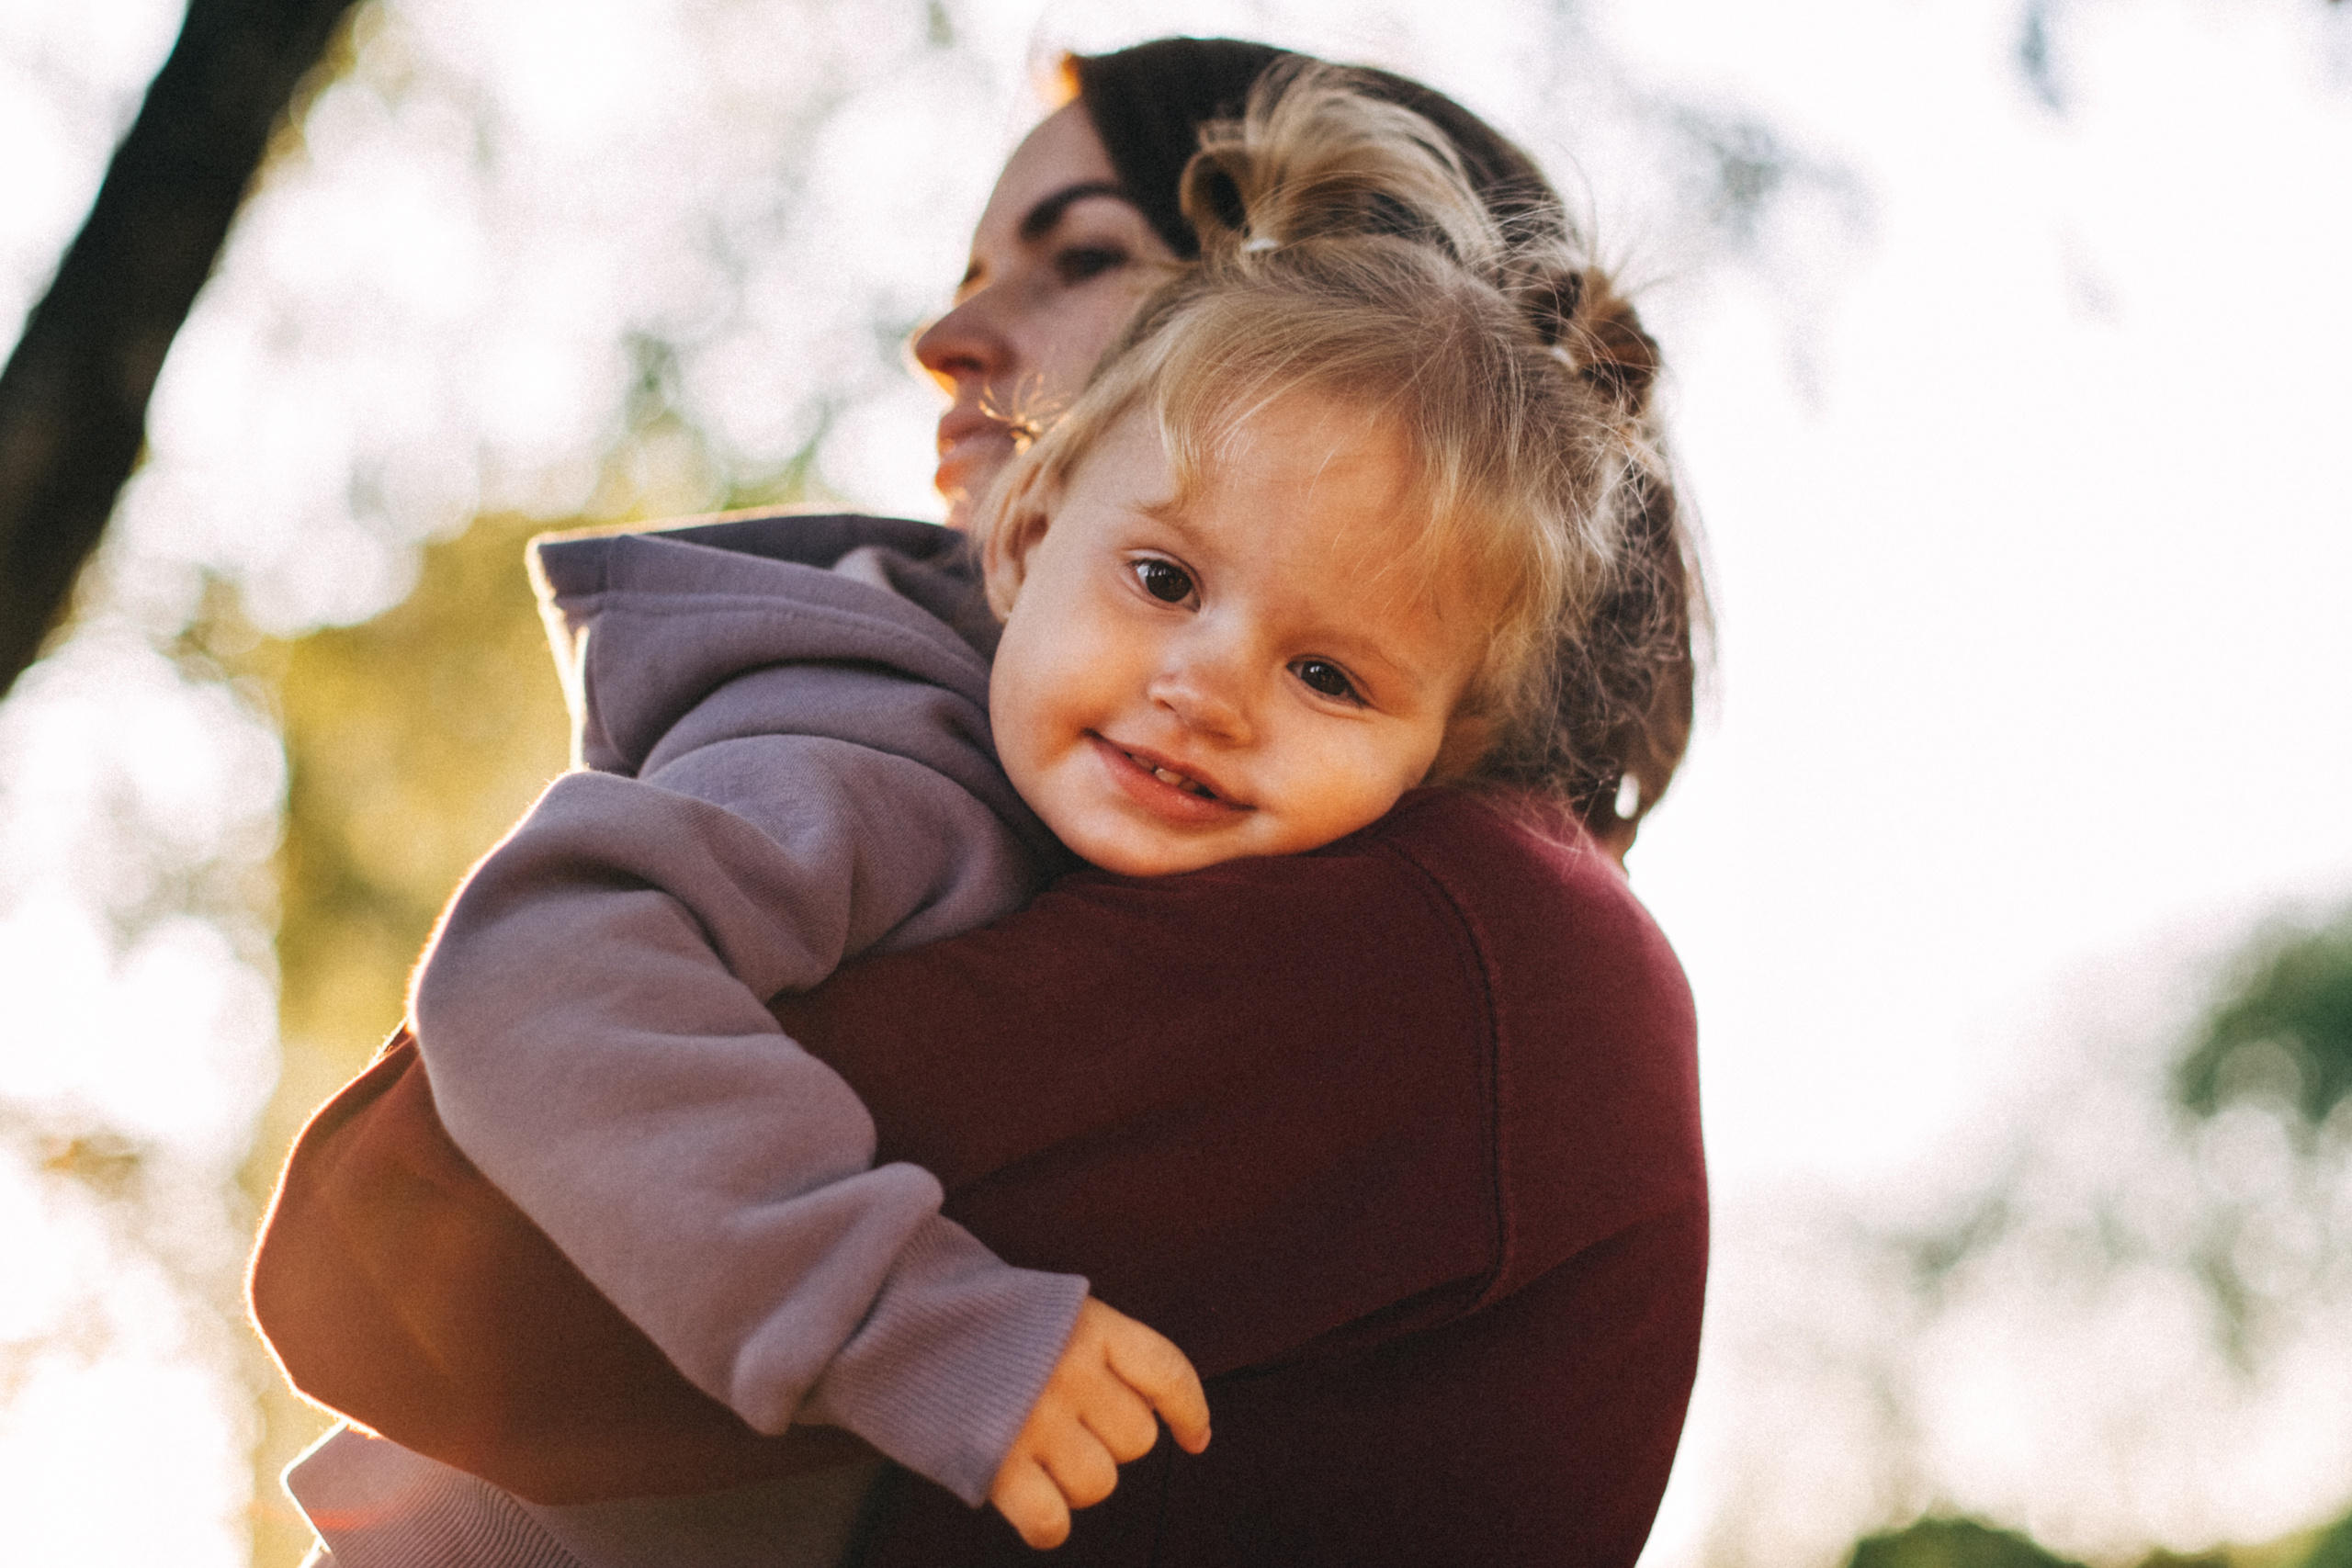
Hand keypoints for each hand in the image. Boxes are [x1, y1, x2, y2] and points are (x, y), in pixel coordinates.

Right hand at [988, 1296, 1210, 1548]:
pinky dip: (1046, 1522)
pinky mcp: (994, 1465)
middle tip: (1067, 1426)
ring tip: (1037, 1455)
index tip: (1195, 1439)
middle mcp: (1072, 1372)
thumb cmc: (968, 1313)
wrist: (884, 1312)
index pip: (1168, 1373)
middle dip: (1109, 1442)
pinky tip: (1029, 1503)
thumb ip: (1095, 1349)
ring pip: (1100, 1484)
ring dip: (1076, 1482)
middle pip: (1135, 1439)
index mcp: (1089, 1324)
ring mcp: (1035, 1419)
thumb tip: (1153, 1410)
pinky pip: (1052, 1522)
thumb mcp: (1044, 1306)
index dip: (1189, 1411)